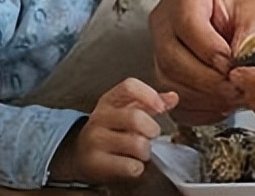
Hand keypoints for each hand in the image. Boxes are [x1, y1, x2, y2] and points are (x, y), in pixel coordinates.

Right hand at [49, 78, 178, 183]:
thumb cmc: (110, 128)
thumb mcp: (127, 110)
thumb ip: (152, 102)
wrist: (80, 152)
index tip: (161, 107)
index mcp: (110, 100)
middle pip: (135, 117)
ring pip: (135, 143)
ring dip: (146, 150)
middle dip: (152, 129)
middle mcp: (99, 117)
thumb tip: (173, 97)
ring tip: (142, 151)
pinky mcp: (94, 162)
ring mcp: (95, 140)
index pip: (129, 87)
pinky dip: (137, 167)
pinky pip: (128, 166)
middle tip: (151, 135)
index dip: (149, 95)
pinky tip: (133, 164)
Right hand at [148, 0, 254, 124]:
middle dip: (209, 79)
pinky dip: (202, 109)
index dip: (211, 50)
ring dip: (206, 97)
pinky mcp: (165, 77)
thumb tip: (239, 62)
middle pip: (172, 58)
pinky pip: (174, 102)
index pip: (187, 24)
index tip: (234, 64)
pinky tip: (225, 103)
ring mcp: (160, 50)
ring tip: (237, 95)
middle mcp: (165, 21)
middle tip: (238, 87)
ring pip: (171, 83)